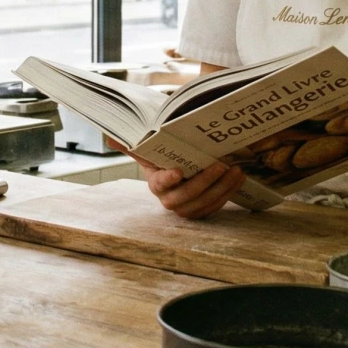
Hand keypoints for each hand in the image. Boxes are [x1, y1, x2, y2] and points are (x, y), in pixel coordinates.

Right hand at [108, 137, 243, 218]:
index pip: (160, 184)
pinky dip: (229, 192)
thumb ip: (130, 144)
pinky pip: (216, 206)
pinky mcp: (203, 210)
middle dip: (205, 182)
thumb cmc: (163, 160)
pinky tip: (238, 177)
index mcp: (156, 184)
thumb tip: (108, 137)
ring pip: (206, 202)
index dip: (168, 179)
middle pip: (188, 196)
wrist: (176, 173)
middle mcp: (170, 200)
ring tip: (235, 170)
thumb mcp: (147, 151)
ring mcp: (188, 208)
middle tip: (220, 164)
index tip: (179, 171)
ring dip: (222, 187)